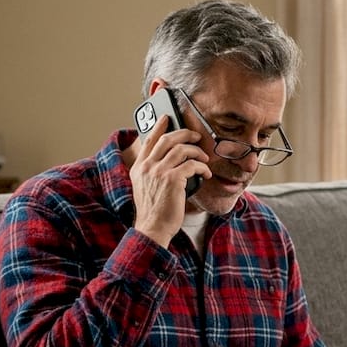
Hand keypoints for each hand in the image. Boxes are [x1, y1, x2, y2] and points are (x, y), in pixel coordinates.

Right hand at [130, 117, 209, 246]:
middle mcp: (147, 167)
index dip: (158, 126)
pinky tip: (206, 173)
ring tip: (204, 159)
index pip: (148, 140)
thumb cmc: (153, 211)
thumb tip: (168, 160)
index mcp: (139, 167)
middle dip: (185, 134)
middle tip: (196, 136)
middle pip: (168, 139)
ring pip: (182, 149)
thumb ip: (151, 172)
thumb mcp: (144, 187)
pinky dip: (202, 167)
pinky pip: (192, 165)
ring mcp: (159, 172)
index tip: (167, 118)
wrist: (152, 228)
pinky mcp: (173, 180)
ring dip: (197, 152)